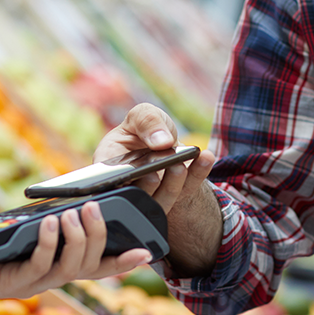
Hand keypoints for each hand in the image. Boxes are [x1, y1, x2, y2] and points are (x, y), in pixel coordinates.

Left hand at [0, 205, 152, 314]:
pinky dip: (49, 242)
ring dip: (77, 238)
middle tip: (97, 207)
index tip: (148, 251)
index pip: (96, 268)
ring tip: (77, 212)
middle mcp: (48, 281)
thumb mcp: (11, 230)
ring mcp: (31, 285)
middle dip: (99, 235)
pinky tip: (49, 223)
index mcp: (53, 268)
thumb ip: (35, 220)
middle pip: (89, 265)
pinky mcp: (11, 284)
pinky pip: (40, 266)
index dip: (123, 263)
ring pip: (70, 267)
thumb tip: (57, 198)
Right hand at [95, 103, 215, 215]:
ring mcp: (154, 194)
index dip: (116, 182)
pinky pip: (189, 189)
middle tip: (156, 168)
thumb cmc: (145, 128)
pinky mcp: (178, 195)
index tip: (129, 173)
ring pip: (162, 198)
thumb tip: (161, 141)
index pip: (107, 181)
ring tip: (180, 164)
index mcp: (109, 165)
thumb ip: (147, 122)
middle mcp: (130, 185)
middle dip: (148, 183)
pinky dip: (198, 174)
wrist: (165, 140)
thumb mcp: (142, 115)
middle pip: (136, 194)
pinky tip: (206, 157)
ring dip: (173, 183)